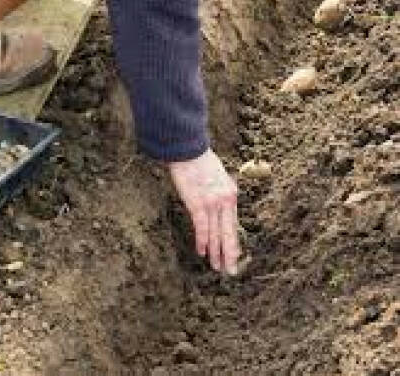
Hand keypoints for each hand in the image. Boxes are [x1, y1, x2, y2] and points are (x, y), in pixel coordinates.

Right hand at [169, 149, 239, 274]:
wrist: (188, 149)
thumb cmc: (199, 160)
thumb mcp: (217, 176)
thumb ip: (219, 192)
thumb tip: (216, 204)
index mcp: (231, 194)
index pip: (233, 225)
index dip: (233, 242)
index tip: (233, 256)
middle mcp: (225, 201)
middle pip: (229, 233)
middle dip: (229, 254)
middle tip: (230, 271)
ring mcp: (212, 203)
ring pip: (217, 234)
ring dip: (216, 253)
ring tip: (218, 268)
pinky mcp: (198, 203)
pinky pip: (202, 227)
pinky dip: (203, 241)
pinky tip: (203, 252)